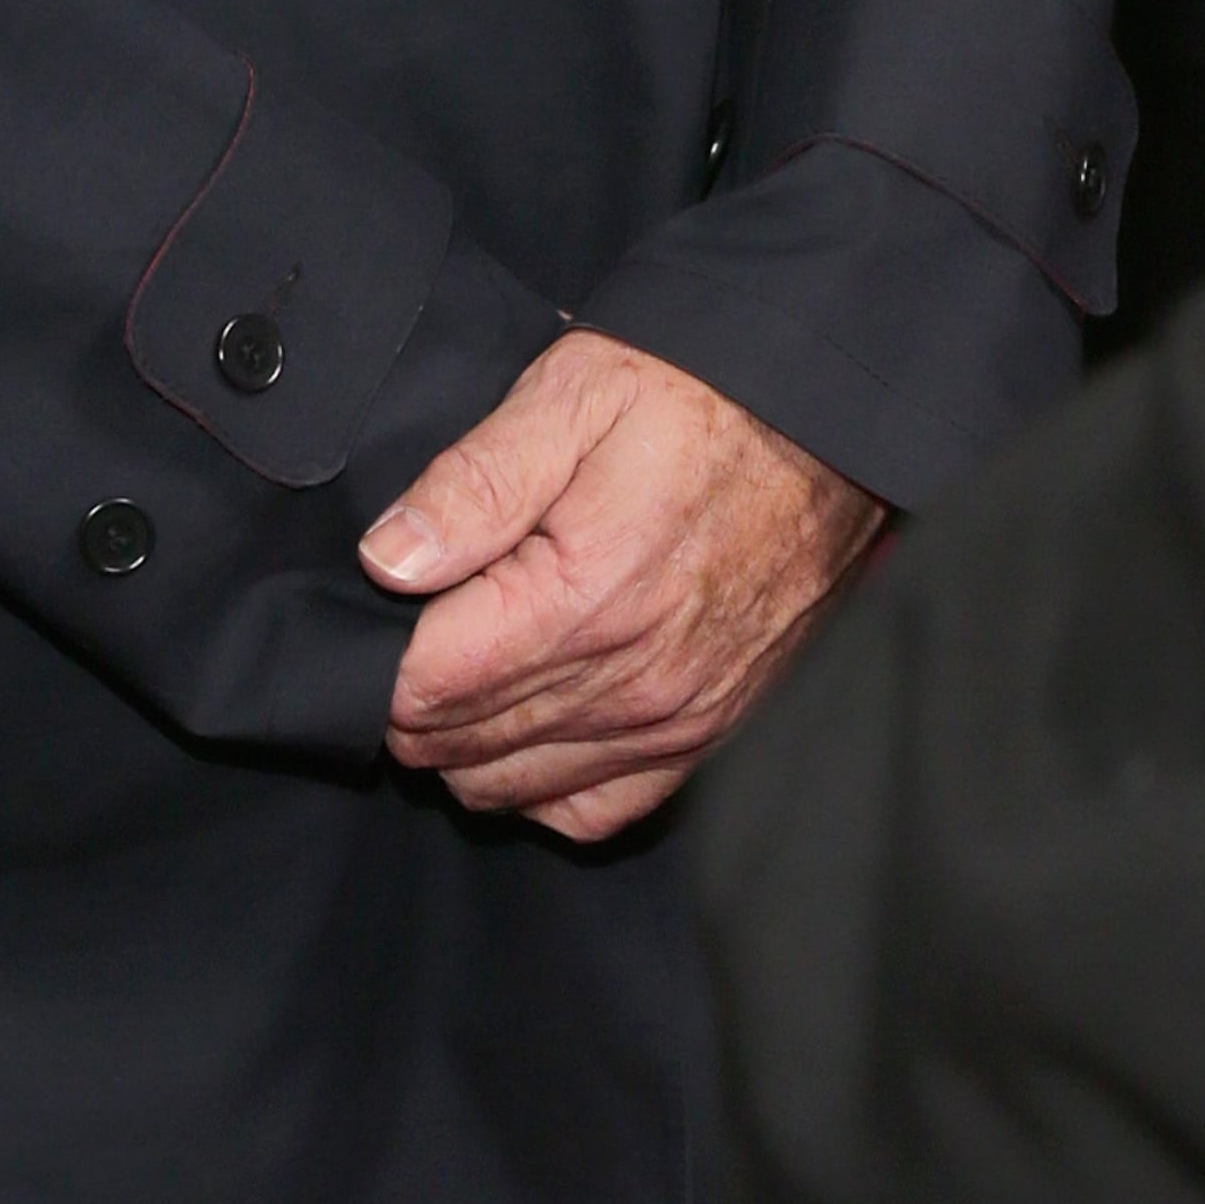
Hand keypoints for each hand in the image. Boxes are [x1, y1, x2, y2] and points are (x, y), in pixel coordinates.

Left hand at [364, 332, 882, 844]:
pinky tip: (523, 736)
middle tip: (407, 639)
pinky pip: (597, 808)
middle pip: (463, 743)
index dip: (378, 658)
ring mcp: (676, 720)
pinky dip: (543, 788)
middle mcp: (632, 681)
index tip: (376, 616)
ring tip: (457, 677)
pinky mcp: (709, 734)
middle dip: (413, 704)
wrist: (827, 423)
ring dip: (466, 745)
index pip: (429, 684)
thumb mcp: (571, 396)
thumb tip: (385, 560)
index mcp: (584, 597)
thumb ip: (474, 484)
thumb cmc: (695, 395)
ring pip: (516, 786)